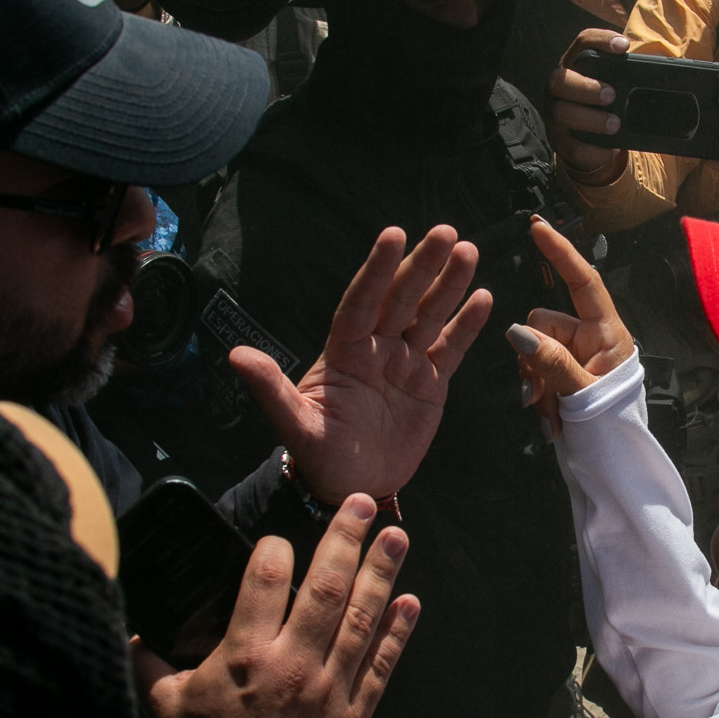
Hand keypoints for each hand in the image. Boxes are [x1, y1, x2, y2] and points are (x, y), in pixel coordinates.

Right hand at [137, 493, 417, 717]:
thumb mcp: (163, 702)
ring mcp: (329, 689)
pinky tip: (410, 602)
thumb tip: (128, 629)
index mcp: (244, 653)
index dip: (273, 549)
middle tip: (362, 503)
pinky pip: (380, 666)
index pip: (264, 580)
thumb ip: (149, 659)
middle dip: (345, 539)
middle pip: (326, 587)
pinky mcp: (352, 716)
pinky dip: (396, 633)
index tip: (279, 539)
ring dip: (382, 574)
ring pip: (361, 619)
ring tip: (397, 537)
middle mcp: (292, 663)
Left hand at [234, 225, 492, 501]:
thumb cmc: (319, 454)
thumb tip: (236, 355)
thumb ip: (271, 390)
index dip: (377, 270)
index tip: (393, 235)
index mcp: (343, 351)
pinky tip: (482, 296)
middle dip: (422, 266)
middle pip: (401, 299)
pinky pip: (451, 348)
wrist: (352, 485)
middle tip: (445, 232)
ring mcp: (405, 362)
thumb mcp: (296, 425)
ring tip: (467, 251)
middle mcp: (376, 348)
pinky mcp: (431, 383)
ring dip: (448, 284)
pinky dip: (466, 324)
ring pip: (429, 316)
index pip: (361, 302)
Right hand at [512, 216, 635, 435]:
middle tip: (542, 401)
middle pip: (540, 323)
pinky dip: (536, 396)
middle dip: (534, 361)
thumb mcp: (584, 396)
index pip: (583, 282)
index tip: (538, 227)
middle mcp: (589, 338)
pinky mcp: (561, 376)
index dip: (561, 253)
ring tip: (549, 419)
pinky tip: (548, 423)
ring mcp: (574, 356)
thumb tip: (516, 331)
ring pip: (530, 350)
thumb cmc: (614, 429)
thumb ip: (551, 362)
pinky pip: (532, 371)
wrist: (617, 466)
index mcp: (607, 333)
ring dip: (534, 385)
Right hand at [548, 27, 630, 181]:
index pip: (582, 43)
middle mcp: (559, 89)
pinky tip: (612, 149)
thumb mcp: (617, 87)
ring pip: (562, 113)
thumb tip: (672, 77)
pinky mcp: (560, 142)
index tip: (624, 47)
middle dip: (587, 87)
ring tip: (616, 124)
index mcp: (575, 67)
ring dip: (592, 119)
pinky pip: (572, 148)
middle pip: (560, 80)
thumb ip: (631, 78)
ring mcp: (555, 116)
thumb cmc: (606, 106)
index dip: (600, 41)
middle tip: (612, 94)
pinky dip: (594, 150)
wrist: (589, 141)